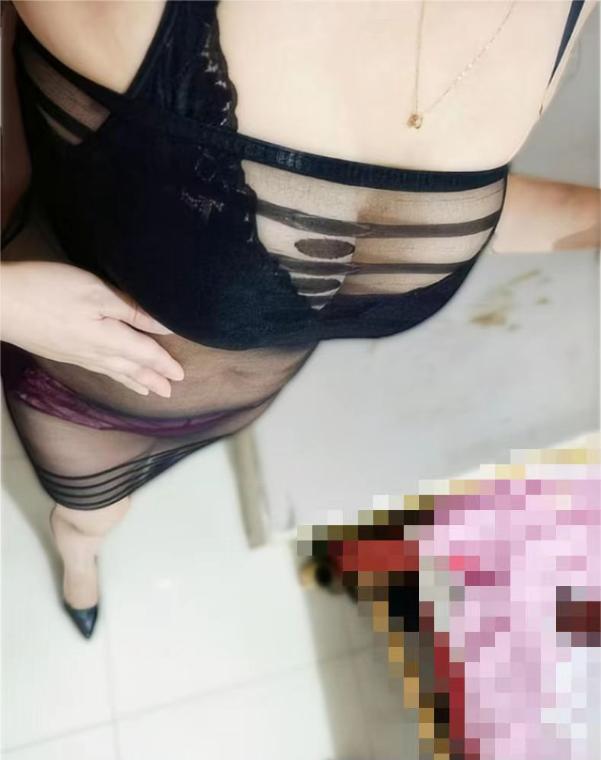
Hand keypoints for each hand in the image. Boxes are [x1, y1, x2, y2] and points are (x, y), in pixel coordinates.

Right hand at [0, 260, 184, 396]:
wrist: (1, 303)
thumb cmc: (48, 291)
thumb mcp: (97, 293)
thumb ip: (132, 311)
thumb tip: (165, 326)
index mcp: (109, 339)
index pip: (145, 354)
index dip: (164, 364)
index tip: (180, 375)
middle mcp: (95, 352)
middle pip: (131, 369)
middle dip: (152, 379)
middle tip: (170, 392)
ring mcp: (76, 355)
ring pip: (114, 372)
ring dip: (134, 382)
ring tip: (148, 392)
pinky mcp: (61, 352)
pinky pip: (97, 369)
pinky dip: (112, 376)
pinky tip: (110, 373)